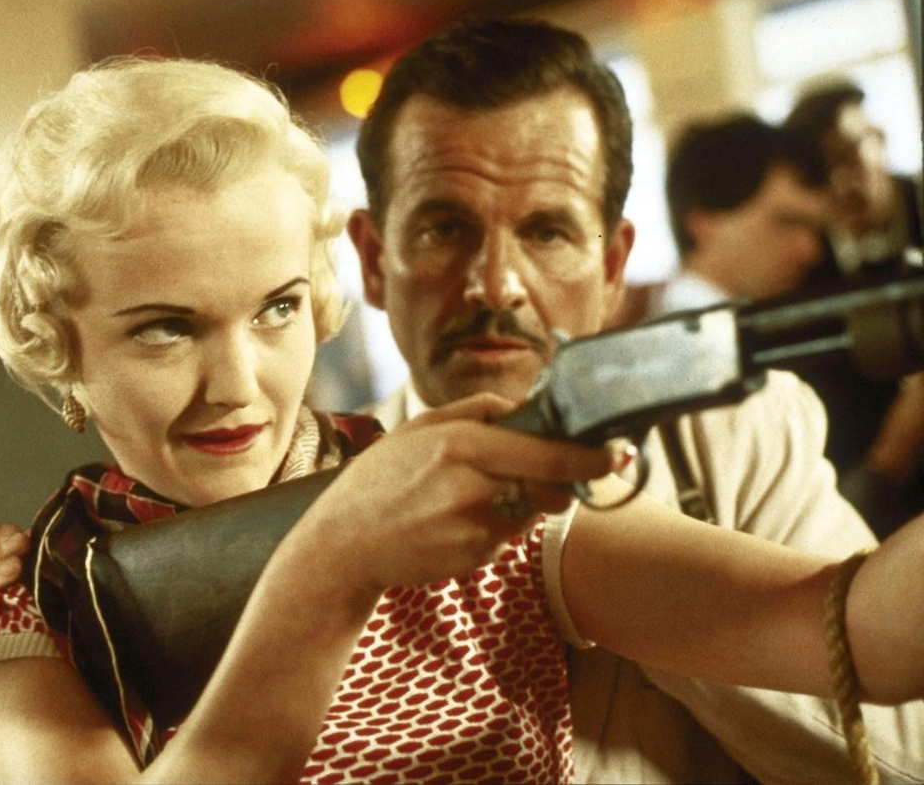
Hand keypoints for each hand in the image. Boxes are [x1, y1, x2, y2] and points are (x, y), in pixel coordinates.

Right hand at [300, 393, 620, 597]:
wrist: (344, 544)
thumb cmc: (379, 481)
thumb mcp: (417, 429)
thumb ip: (473, 411)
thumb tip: (521, 404)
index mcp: (459, 445)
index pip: (545, 452)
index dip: (588, 455)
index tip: (617, 452)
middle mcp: (472, 486)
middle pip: (551, 485)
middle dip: (573, 479)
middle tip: (584, 470)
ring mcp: (474, 526)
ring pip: (532, 510)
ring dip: (527, 500)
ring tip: (476, 494)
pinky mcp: (473, 557)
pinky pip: (507, 535)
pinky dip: (498, 524)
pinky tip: (458, 520)